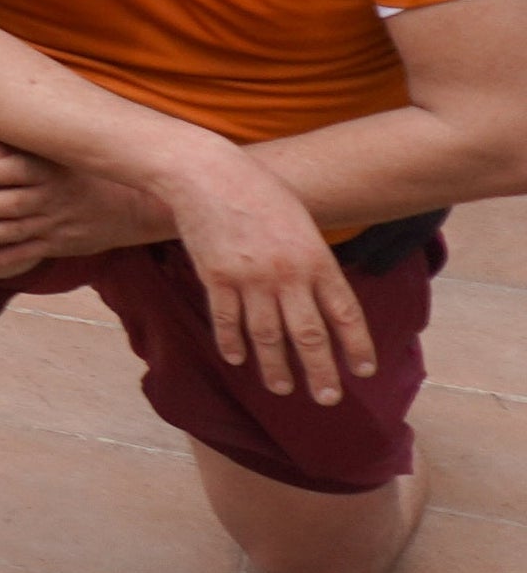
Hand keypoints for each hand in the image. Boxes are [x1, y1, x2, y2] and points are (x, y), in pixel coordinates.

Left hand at [0, 139, 178, 275]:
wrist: (133, 205)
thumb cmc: (81, 168)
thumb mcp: (63, 149)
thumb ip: (28, 137)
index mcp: (51, 169)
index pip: (19, 170)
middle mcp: (53, 197)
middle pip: (12, 203)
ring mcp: (55, 223)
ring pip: (14, 231)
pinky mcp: (57, 245)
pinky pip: (25, 255)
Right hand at [159, 142, 372, 403]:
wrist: (208, 173)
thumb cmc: (259, 191)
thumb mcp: (301, 222)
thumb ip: (313, 260)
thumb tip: (322, 295)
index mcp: (316, 259)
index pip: (345, 314)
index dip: (357, 346)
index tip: (365, 371)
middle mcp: (287, 275)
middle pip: (310, 336)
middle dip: (322, 372)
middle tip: (328, 399)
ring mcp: (250, 279)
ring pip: (268, 336)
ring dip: (276, 367)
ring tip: (282, 388)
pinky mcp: (216, 277)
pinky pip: (227, 320)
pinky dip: (233, 343)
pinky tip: (237, 360)